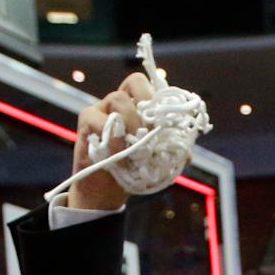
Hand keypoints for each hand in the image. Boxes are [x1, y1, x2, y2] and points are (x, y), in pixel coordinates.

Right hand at [68, 72, 156, 211]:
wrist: (102, 193)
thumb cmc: (129, 173)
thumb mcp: (155, 164)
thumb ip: (170, 155)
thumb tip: (187, 153)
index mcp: (139, 108)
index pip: (153, 88)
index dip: (163, 100)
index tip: (168, 122)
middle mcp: (121, 104)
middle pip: (136, 81)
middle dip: (148, 102)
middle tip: (151, 129)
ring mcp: (102, 109)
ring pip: (119, 98)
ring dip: (132, 122)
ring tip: (136, 148)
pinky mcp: (86, 120)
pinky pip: (99, 118)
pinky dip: (113, 138)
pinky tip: (119, 156)